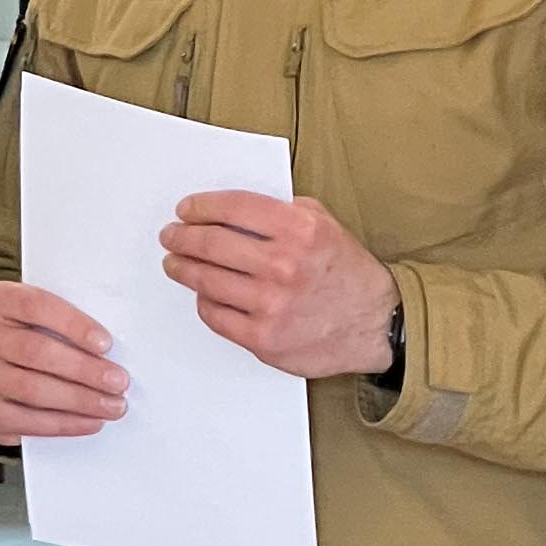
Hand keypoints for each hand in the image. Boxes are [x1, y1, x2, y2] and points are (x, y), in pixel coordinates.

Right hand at [0, 280, 127, 444]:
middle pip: (34, 351)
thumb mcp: (36, 315)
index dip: (73, 325)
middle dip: (83, 369)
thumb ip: (64, 322)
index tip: (106, 344)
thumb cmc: (27, 334)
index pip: (34, 306)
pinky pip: (23, 420)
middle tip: (118, 382)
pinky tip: (90, 422)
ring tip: (112, 405)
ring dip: (78, 400)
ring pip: (30, 388)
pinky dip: (62, 424)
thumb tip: (109, 351)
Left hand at [159, 192, 399, 379]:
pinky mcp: (263, 339)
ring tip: (175, 263)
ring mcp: (271, 305)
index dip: (201, 206)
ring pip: (206, 280)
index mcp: (299, 230)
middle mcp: (284, 266)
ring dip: (183, 268)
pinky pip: (215, 314)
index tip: (186, 209)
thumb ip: (281, 212)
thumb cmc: (346, 272)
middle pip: (211, 243)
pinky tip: (203, 293)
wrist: (375, 324)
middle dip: (182, 237)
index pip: (233, 207)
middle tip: (171, 236)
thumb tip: (229, 210)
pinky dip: (204, 300)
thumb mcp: (323, 224)